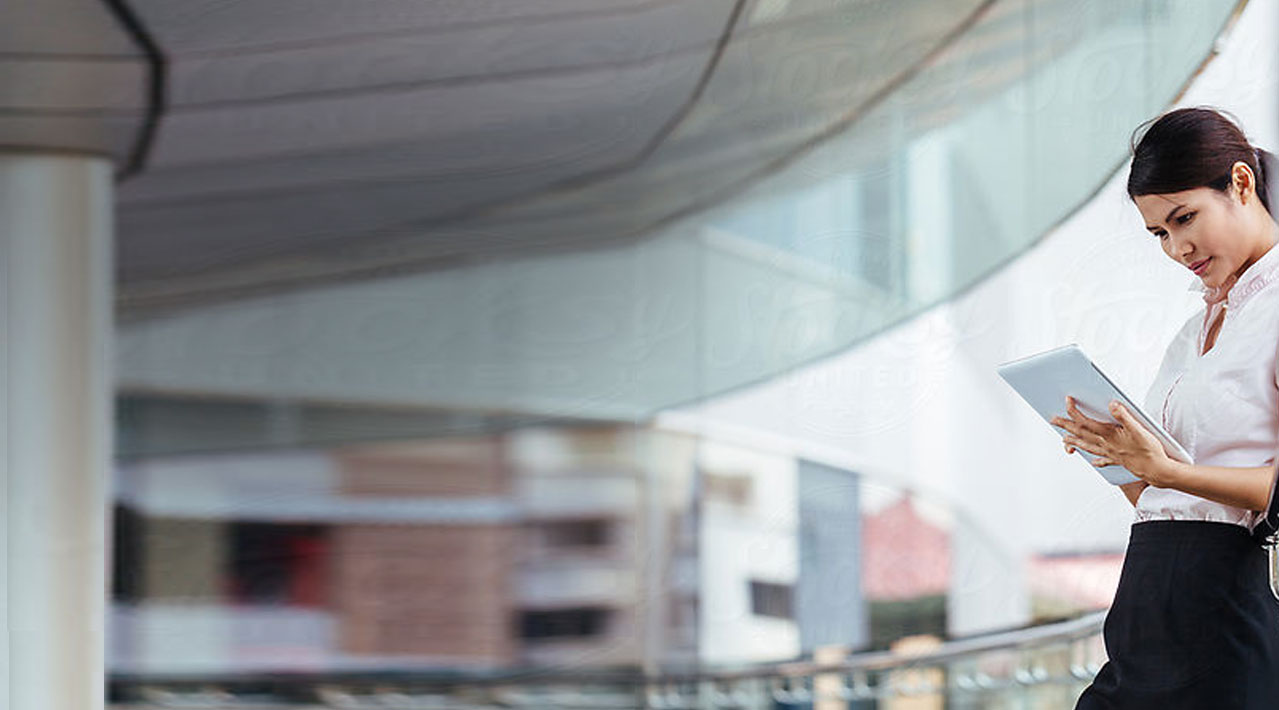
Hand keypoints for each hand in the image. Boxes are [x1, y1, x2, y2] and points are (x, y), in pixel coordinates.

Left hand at [1051, 397, 1173, 484]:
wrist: (1157, 471)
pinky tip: (1093, 461)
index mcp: (1108, 435)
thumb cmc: (1149, 450)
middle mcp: (1105, 444)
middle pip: (1081, 434)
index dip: (1074, 411)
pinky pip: (1103, 460)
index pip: (1085, 422)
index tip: (1067, 401)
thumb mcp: (1139, 429)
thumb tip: (1111, 404)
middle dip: (1065, 426)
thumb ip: (1124, 416)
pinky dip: (1096, 460)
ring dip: (1074, 442)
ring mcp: (1110, 454)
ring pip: (1087, 446)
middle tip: (1053, 420)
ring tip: (1064, 440)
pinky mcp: (1118, 460)